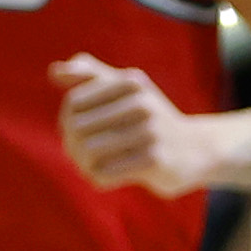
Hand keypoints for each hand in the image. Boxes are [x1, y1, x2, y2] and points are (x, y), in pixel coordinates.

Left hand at [51, 55, 226, 195]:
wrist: (196, 149)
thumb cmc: (150, 118)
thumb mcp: (127, 88)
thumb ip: (90, 73)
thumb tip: (53, 71)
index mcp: (131, 82)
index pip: (74, 103)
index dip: (67, 122)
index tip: (77, 132)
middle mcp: (141, 102)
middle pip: (78, 128)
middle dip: (74, 146)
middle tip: (82, 155)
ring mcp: (150, 132)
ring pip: (89, 153)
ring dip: (85, 164)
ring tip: (93, 166)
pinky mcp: (155, 160)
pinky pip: (105, 174)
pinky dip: (99, 178)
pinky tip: (108, 176)